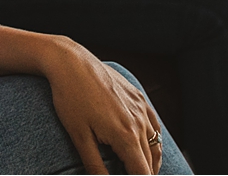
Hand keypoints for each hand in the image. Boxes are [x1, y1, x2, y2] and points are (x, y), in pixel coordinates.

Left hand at [42, 38, 162, 174]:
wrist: (71, 63)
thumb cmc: (71, 99)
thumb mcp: (79, 137)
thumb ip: (94, 166)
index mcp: (126, 135)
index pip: (142, 173)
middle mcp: (139, 122)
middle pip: (151, 162)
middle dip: (143, 174)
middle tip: (129, 174)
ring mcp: (141, 108)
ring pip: (156, 144)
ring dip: (151, 161)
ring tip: (139, 171)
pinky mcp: (139, 97)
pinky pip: (154, 124)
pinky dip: (153, 140)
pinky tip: (145, 146)